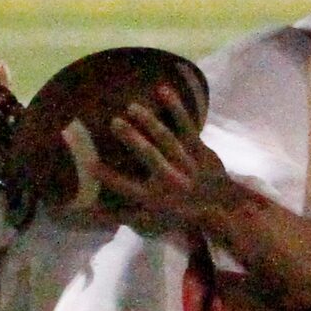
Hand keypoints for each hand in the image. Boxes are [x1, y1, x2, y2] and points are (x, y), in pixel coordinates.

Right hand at [81, 85, 237, 233]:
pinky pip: (186, 125)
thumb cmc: (176, 213)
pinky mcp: (198, 147)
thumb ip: (119, 215)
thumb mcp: (148, 221)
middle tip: (114, 122)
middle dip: (133, 138)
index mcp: (154, 198)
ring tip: (132, 107)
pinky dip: (176, 107)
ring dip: (150, 121)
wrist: (221, 206)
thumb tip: (89, 210)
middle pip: (150, 156)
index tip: (90, 163)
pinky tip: (162, 89)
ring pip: (167, 138)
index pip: (127, 187)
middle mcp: (170, 178)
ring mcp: (186, 161)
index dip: (109, 177)